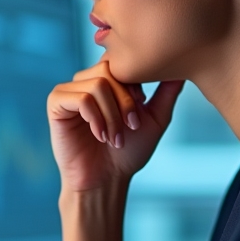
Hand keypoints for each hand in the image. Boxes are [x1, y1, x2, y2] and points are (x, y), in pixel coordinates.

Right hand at [47, 61, 183, 192]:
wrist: (106, 180)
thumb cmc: (128, 152)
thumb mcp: (155, 118)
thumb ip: (167, 92)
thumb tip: (184, 68)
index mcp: (106, 80)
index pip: (121, 61)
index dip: (135, 84)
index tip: (141, 110)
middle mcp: (86, 81)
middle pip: (109, 69)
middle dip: (125, 100)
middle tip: (132, 126)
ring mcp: (69, 90)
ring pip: (97, 84)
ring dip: (112, 115)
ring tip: (115, 138)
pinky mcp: (56, 104)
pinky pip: (80, 98)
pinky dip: (96, 118)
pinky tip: (100, 135)